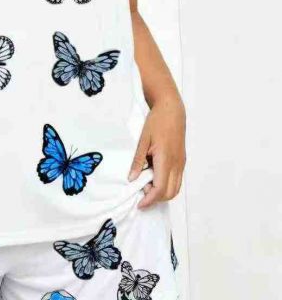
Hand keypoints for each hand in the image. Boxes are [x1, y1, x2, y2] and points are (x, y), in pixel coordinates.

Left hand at [128, 93, 185, 208]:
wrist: (172, 110)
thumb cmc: (157, 121)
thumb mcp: (143, 140)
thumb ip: (137, 160)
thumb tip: (132, 178)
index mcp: (166, 160)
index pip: (160, 189)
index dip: (150, 199)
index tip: (140, 204)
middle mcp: (177, 164)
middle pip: (170, 193)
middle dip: (156, 198)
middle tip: (141, 192)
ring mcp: (181, 163)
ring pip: (175, 188)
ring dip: (162, 192)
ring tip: (147, 184)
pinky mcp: (182, 160)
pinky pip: (177, 180)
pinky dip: (167, 184)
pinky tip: (154, 176)